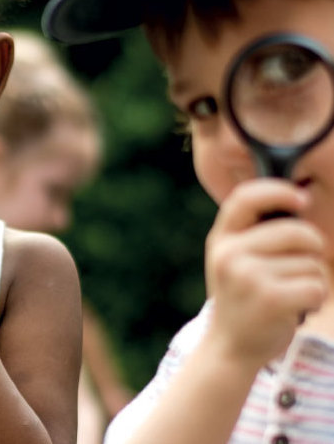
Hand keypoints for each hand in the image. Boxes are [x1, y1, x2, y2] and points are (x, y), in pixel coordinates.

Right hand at [204, 178, 328, 368]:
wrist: (229, 346)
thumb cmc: (241, 298)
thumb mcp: (232, 260)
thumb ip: (253, 233)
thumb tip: (299, 199)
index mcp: (220, 240)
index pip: (246, 198)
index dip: (278, 191)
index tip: (301, 198)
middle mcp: (230, 254)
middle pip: (297, 232)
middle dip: (312, 248)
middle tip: (297, 267)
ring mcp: (249, 276)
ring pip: (311, 263)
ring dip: (311, 280)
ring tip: (287, 294)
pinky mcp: (271, 299)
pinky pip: (316, 286)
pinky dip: (315, 298)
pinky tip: (295, 308)